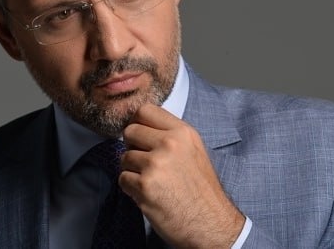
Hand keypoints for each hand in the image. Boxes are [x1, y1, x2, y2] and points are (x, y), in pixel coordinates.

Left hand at [120, 103, 244, 247]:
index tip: (140, 136)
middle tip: (145, 162)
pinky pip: (122, 178)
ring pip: (124, 157)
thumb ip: (170, 135)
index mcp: (183, 132)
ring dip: (132, 170)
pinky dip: (131, 188)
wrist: (211, 223)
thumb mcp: (194, 150)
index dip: (138, 122)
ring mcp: (155, 164)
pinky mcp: (144, 186)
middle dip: (132, 147)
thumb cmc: (201, 189)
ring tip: (152, 182)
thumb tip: (141, 124)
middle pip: (129, 131)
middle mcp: (169, 144)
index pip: (145, 110)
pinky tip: (149, 194)